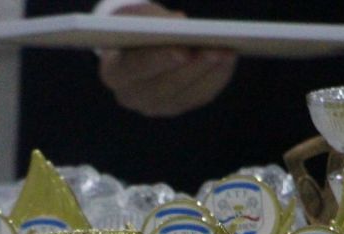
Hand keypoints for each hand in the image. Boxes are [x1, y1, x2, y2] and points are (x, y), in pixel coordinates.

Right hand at [98, 3, 236, 117]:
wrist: (138, 45)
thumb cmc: (137, 26)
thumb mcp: (139, 16)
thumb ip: (153, 19)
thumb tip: (180, 23)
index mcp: (114, 73)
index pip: (135, 69)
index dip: (159, 60)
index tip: (182, 51)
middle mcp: (131, 96)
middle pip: (162, 87)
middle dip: (191, 68)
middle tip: (214, 51)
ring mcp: (154, 106)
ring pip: (184, 94)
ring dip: (208, 72)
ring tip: (228, 52)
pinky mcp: (176, 106)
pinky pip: (199, 96)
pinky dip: (216, 77)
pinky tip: (229, 59)